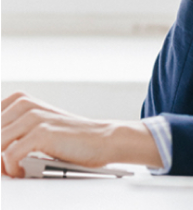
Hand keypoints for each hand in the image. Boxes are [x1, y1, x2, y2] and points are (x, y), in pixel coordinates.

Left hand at [1, 92, 161, 177]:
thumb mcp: (36, 129)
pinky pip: (9, 156)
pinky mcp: (43, 132)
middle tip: (7, 167)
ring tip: (14, 170)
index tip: (4, 154)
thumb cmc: (70, 139)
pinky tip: (23, 171)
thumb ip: (11, 133)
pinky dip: (13, 169)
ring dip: (1, 164)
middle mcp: (24, 105)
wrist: (101, 140)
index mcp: (20, 101)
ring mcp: (33, 117)